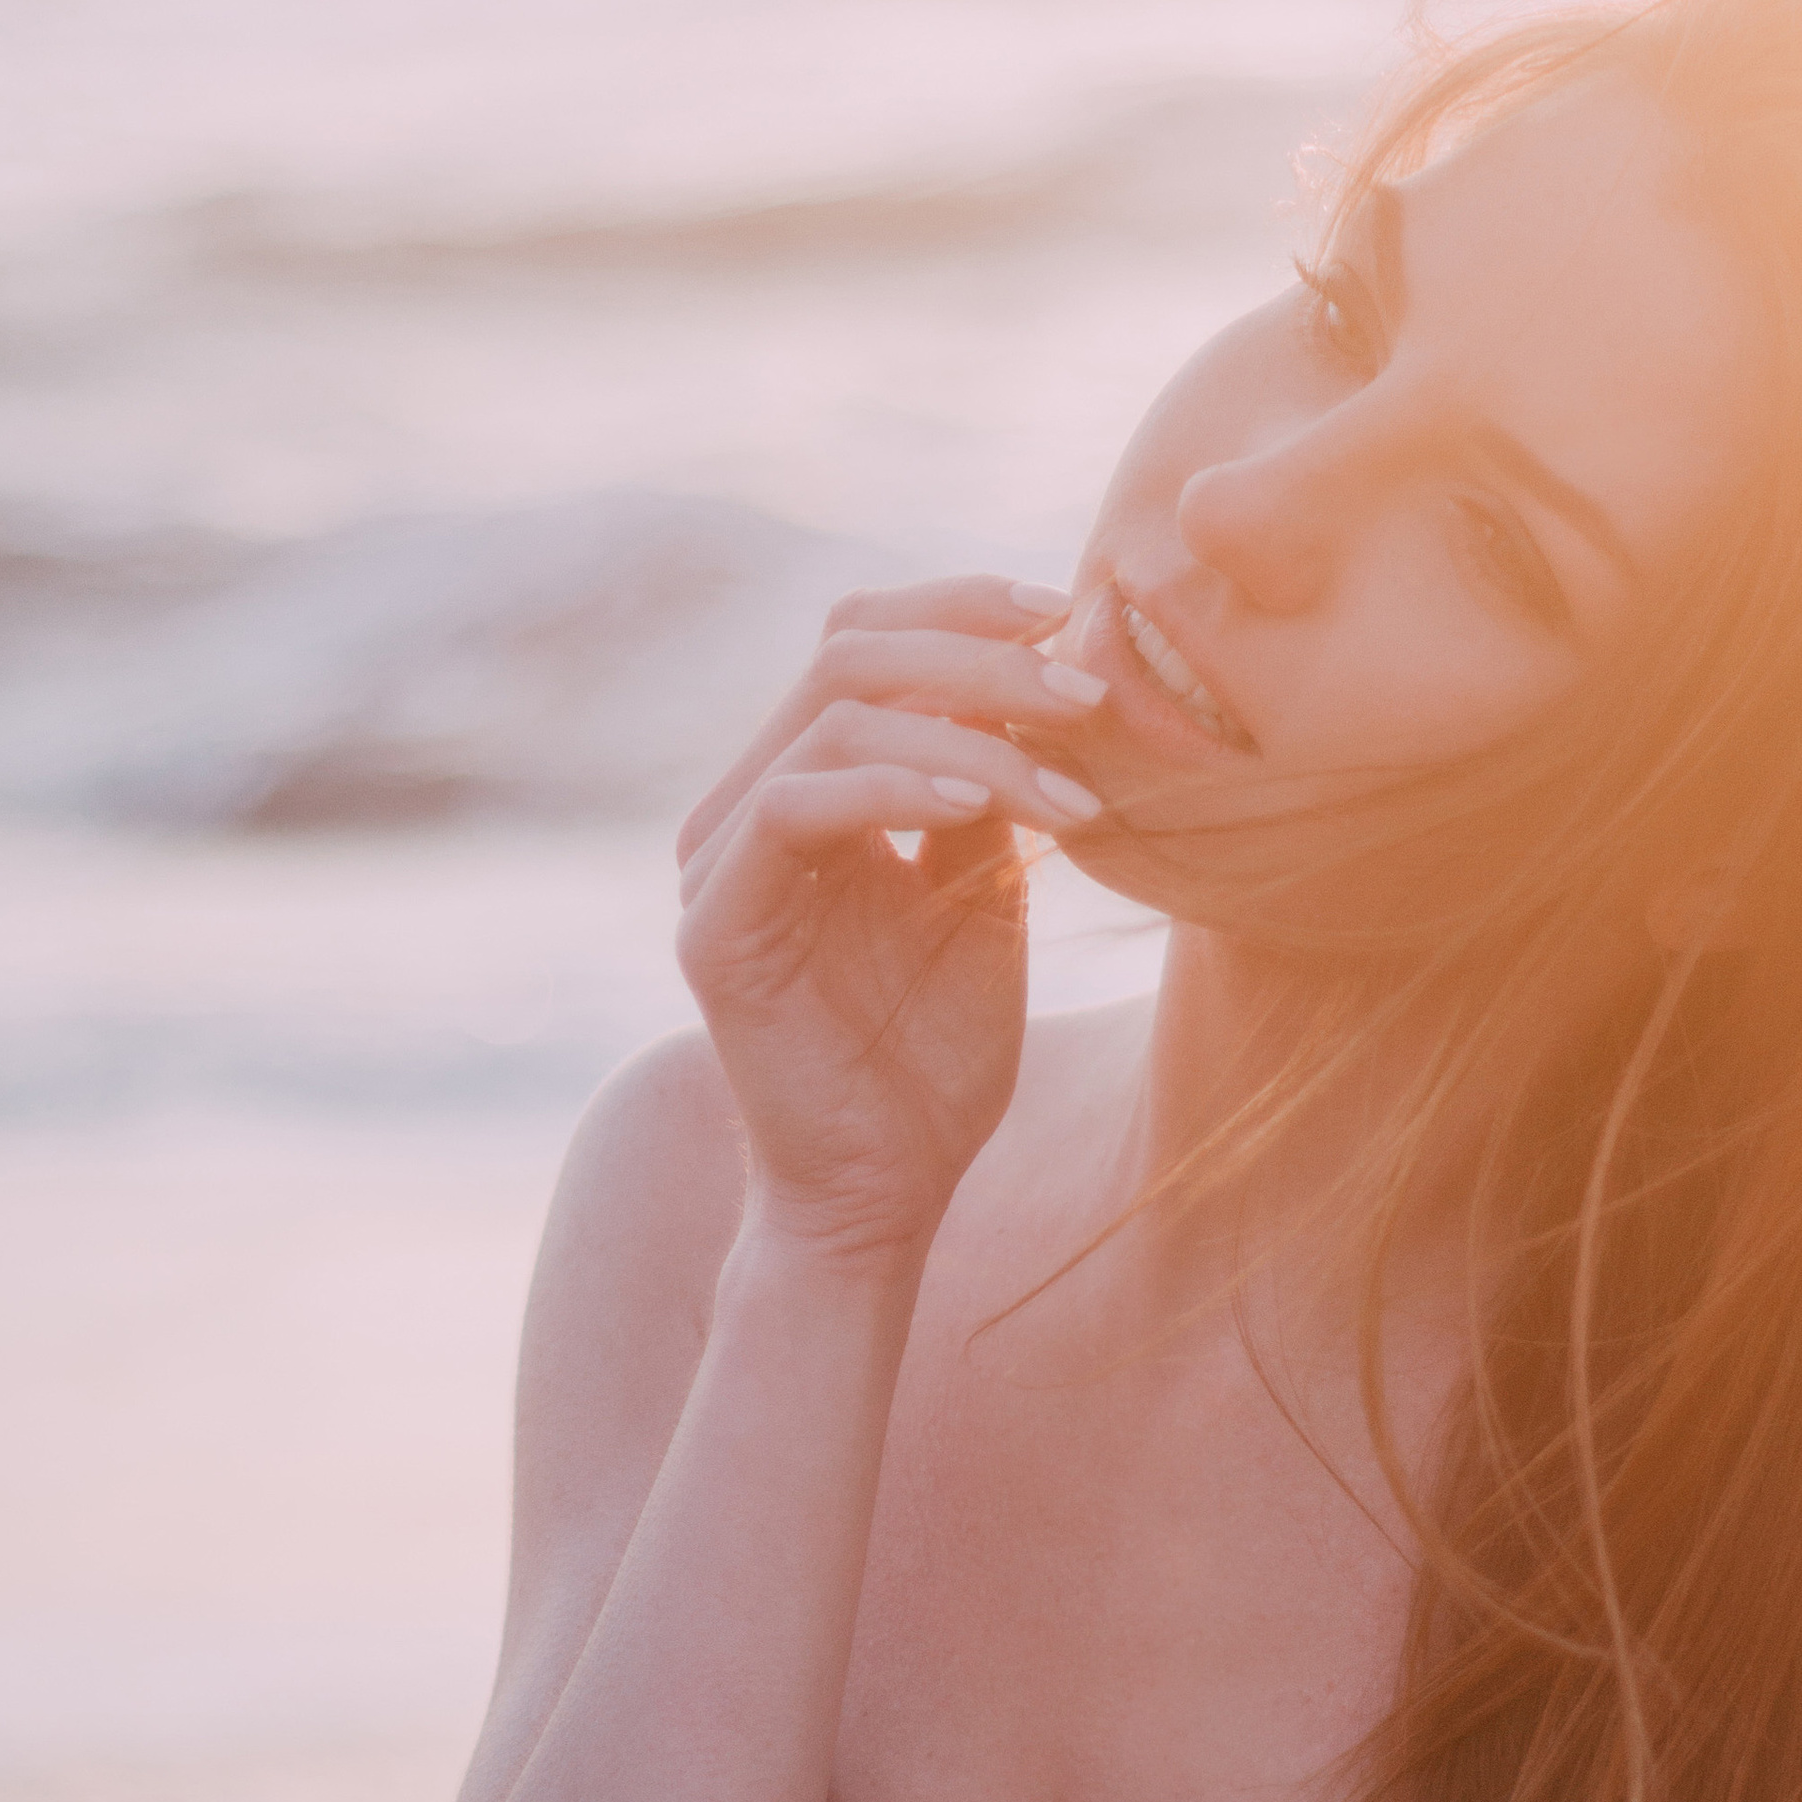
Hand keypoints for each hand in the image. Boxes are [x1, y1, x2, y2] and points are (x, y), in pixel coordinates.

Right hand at [675, 576, 1107, 1270]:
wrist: (887, 1193)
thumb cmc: (935, 1060)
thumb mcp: (983, 898)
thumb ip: (989, 793)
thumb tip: (1040, 681)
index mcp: (805, 786)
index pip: (867, 641)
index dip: (966, 608)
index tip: (1075, 620)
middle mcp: (746, 806)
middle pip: (848, 651)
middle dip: (983, 657)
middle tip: (1088, 696)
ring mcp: (717, 860)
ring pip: (831, 715)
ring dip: (969, 733)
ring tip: (1068, 786)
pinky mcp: (714, 924)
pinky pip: (794, 807)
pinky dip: (893, 787)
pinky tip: (981, 810)